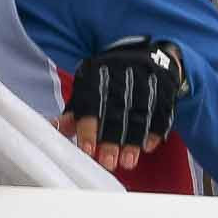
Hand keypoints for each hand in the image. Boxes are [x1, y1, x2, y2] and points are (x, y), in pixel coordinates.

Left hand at [60, 38, 183, 171]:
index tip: (88, 151)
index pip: (92, 103)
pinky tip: (148, 148)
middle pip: (117, 110)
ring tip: (128, 163)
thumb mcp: (89, 90)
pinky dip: (155, 131)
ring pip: (140, 113)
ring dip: (134, 140)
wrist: (145, 54)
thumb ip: (74, 112)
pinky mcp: (165, 88)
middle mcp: (122, 74)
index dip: (90, 128)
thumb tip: (51, 129)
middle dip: (113, 140)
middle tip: (108, 164)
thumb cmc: (110, 80)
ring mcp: (146, 80)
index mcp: (98, 74)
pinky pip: (162, 111)